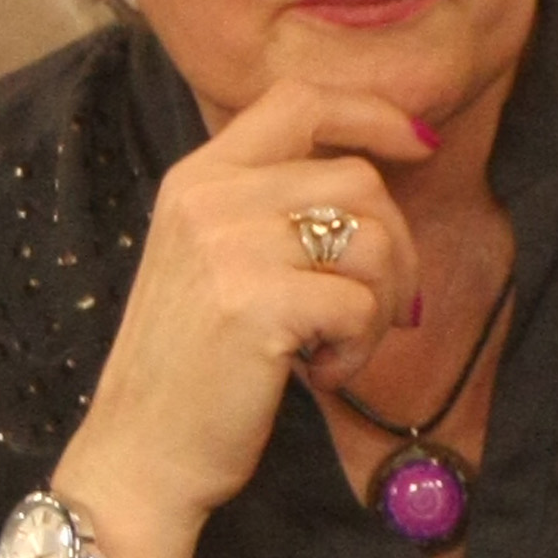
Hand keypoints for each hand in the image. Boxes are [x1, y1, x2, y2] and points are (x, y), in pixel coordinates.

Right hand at [52, 83, 433, 557]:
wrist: (139, 454)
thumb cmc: (193, 369)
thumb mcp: (214, 261)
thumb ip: (273, 210)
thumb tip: (382, 183)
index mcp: (198, 177)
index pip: (299, 102)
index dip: (372, 115)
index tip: (419, 147)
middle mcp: (209, 198)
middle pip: (357, 179)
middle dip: (395, 249)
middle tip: (377, 311)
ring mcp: (229, 247)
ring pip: (372, 239)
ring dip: (380, 304)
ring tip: (337, 346)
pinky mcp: (255, 304)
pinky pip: (361, 304)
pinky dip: (358, 348)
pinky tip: (317, 372)